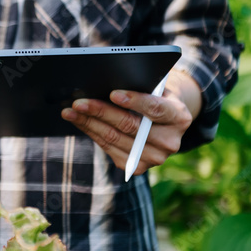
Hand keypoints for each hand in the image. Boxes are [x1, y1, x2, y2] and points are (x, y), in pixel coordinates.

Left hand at [60, 87, 193, 175]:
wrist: (163, 121)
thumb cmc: (155, 95)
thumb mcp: (155, 87)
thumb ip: (140, 85)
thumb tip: (105, 82)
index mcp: (180, 118)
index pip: (156, 109)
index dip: (134, 101)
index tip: (112, 93)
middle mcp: (170, 142)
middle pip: (130, 126)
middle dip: (101, 112)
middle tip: (79, 102)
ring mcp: (154, 158)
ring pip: (115, 138)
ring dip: (89, 123)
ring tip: (70, 111)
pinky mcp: (136, 167)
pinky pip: (108, 148)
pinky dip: (91, 132)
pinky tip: (79, 121)